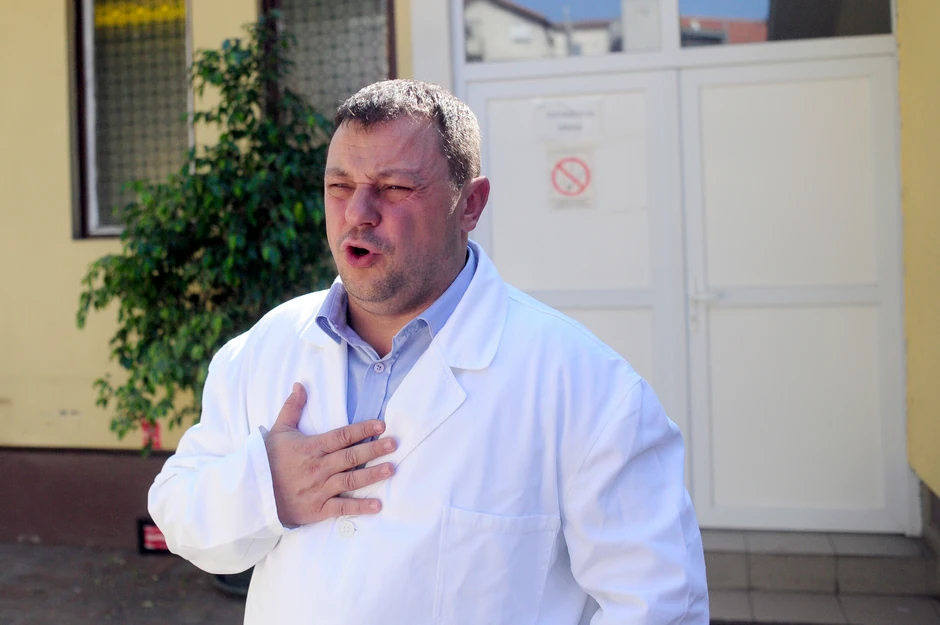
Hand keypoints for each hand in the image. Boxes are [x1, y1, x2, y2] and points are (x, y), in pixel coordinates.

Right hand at [265, 383, 396, 526]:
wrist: (251, 493)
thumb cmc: (267, 460)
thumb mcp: (278, 430)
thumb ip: (292, 408)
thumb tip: (300, 384)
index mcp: (312, 447)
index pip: (342, 436)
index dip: (362, 429)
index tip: (380, 425)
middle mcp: (318, 467)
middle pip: (351, 457)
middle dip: (374, 450)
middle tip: (394, 444)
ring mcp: (319, 489)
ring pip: (350, 480)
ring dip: (372, 475)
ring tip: (391, 469)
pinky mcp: (317, 509)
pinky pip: (341, 507)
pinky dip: (359, 507)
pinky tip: (377, 506)